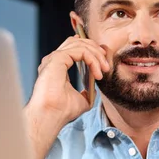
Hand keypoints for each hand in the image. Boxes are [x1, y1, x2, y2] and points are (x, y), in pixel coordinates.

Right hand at [24, 35, 109, 158]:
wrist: (51, 117)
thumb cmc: (62, 111)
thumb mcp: (82, 100)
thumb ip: (87, 91)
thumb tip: (94, 88)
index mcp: (58, 67)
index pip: (75, 48)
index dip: (92, 51)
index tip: (104, 65)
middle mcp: (54, 60)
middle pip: (77, 41)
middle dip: (96, 50)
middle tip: (106, 66)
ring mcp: (54, 58)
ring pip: (80, 44)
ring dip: (96, 55)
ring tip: (104, 69)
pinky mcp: (57, 59)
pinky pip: (80, 51)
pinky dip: (92, 59)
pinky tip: (97, 72)